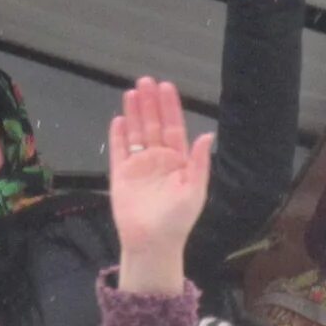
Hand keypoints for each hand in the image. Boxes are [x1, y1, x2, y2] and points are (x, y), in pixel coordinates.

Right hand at [108, 78, 212, 293]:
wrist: (152, 244)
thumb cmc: (177, 221)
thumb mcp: (194, 191)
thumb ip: (199, 163)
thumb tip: (207, 135)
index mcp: (178, 162)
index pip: (174, 128)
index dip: (170, 108)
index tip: (166, 87)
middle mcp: (158, 160)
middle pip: (154, 125)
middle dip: (150, 103)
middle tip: (146, 81)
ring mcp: (139, 166)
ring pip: (136, 133)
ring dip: (135, 112)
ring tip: (132, 91)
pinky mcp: (120, 175)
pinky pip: (119, 150)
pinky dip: (118, 135)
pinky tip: (120, 119)